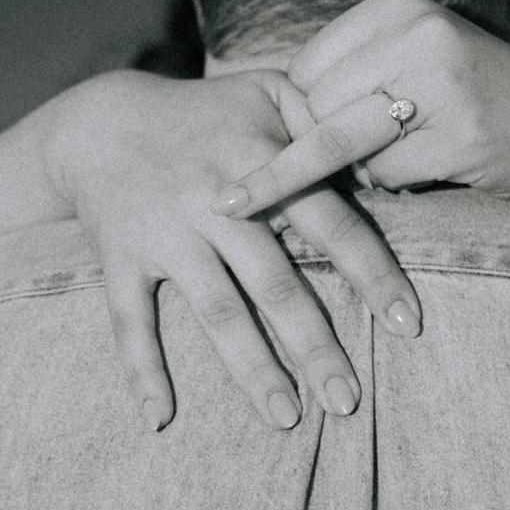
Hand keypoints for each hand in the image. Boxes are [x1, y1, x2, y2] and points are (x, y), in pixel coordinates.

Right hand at [46, 70, 420, 432]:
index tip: (407, 324)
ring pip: (215, 311)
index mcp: (263, 163)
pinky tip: (163, 417)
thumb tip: (383, 164)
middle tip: (349, 402)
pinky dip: (141, 369)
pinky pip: (129, 320)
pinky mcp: (121, 257)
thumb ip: (325, 117)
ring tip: (287, 420)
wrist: (103, 120)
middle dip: (315, 347)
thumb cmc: (206, 111)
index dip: (373, 274)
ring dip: (252, 369)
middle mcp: (217, 203)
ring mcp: (166, 233)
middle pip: (276, 283)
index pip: (331, 224)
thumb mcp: (270, 89)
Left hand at [212, 0, 509, 216]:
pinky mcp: (460, 136)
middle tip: (374, 147)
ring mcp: (442, 84)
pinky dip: (393, 186)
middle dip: (325, 144)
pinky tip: (436, 165)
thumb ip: (345, 73)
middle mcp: (418, 34)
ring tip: (406, 152)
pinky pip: (384, 178)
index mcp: (396, 6)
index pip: (303, 70)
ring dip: (358, 169)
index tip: (317, 129)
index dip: (304, 111)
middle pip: (315, 109)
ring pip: (342, 145)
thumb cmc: (464, 93)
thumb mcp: (408, 55)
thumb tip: (259, 122)